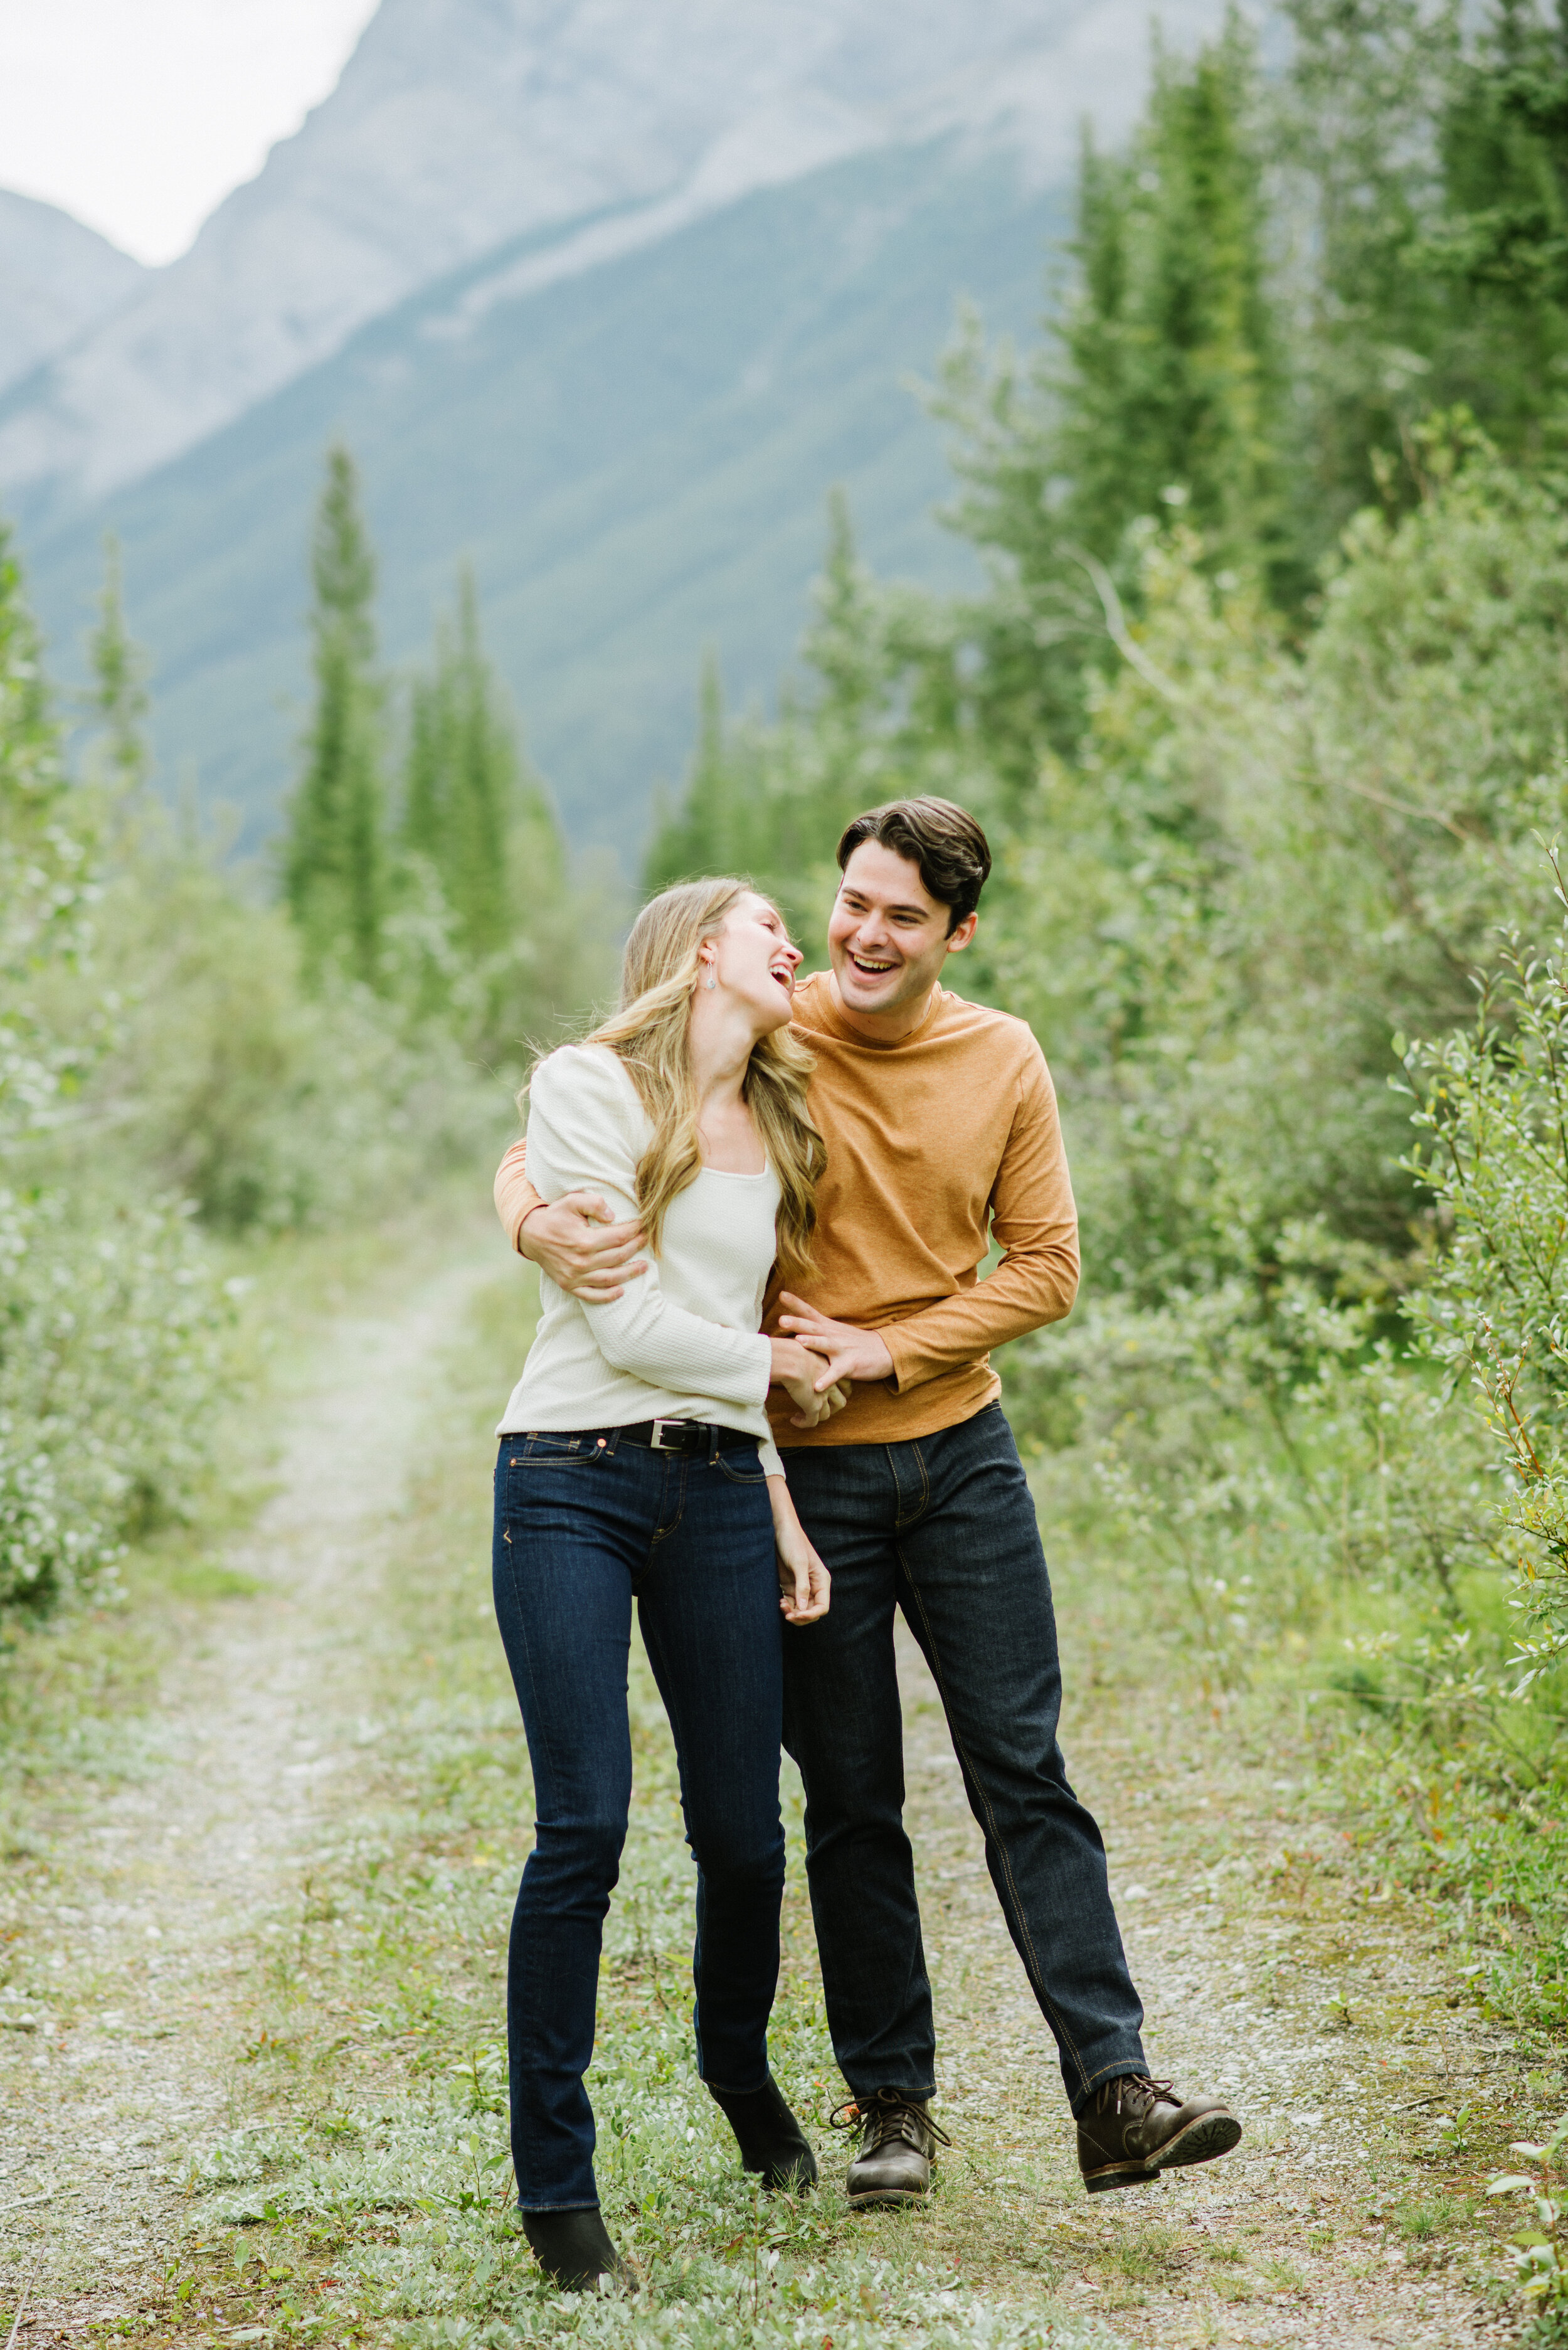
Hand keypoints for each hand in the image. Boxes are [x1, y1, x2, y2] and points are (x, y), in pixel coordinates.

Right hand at [518, 1191, 647, 1301]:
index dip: (634, 1230)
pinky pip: (592, 1296)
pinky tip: (621, 1291)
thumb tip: (613, 1216)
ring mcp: (575, 1276)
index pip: (618, 1236)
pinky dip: (607, 1296)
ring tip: (644, 1266)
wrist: (531, 1235)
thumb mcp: (572, 1201)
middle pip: (618, 1257)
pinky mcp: (569, 1285)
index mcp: (584, 1241)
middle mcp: (581, 1261)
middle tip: (646, 1240)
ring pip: (610, 1278)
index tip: (643, 1225)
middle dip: (636, 1247)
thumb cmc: (555, 1216)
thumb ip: (594, 1203)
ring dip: (630, 1273)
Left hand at [768, 1479, 830, 1623]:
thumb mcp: (799, 1564)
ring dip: (792, 1612)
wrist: (779, 1530)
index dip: (811, 1614)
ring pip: (801, 1609)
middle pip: (812, 1610)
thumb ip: (802, 1587)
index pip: (822, 1606)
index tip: (797, 1615)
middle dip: (801, 1616)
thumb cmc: (792, 1543)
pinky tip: (780, 1603)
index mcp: (822, 1580)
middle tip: (787, 1615)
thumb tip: (803, 1609)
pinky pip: (791, 1603)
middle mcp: (814, 1585)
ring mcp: (801, 1586)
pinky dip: (786, 1607)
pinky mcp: (790, 1585)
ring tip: (782, 1606)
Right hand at [769, 1336, 850, 1428]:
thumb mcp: (804, 1351)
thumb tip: (795, 1358)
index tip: (831, 1391)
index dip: (841, 1389)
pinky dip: (803, 1423)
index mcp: (830, 1369)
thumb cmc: (792, 1350)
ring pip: (827, 1413)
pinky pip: (811, 1421)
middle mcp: (830, 1384)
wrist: (790, 1359)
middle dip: (833, 1407)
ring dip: (817, 1416)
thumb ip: (805, 1357)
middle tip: (822, 1407)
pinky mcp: (813, 1406)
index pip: (844, 1382)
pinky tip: (794, 1420)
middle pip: (841, 1400)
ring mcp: (823, 1397)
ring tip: (805, 1415)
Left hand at [777, 1294, 894, 1391]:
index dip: (796, 1304)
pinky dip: (827, 1379)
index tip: (782, 1294)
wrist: (885, 1351)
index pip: (810, 1312)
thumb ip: (815, 1328)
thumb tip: (793, 1325)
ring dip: (812, 1342)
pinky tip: (817, 1386)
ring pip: (825, 1345)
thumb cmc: (854, 1342)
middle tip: (781, 1319)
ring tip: (799, 1341)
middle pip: (813, 1327)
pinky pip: (836, 1373)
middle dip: (797, 1322)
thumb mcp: (835, 1331)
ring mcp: (842, 1349)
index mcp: (828, 1327)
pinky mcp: (850, 1365)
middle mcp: (833, 1335)